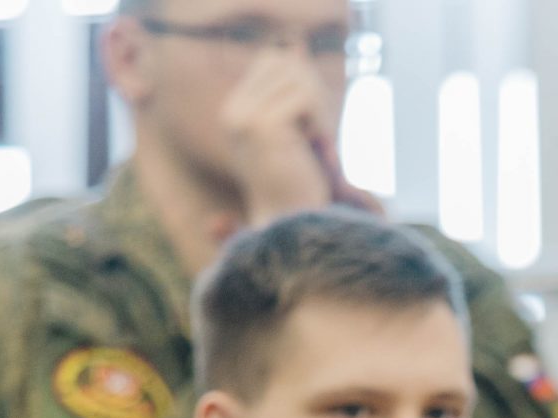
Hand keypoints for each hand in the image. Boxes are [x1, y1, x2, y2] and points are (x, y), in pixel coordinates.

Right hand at [218, 44, 336, 225]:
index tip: (315, 124)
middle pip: (286, 63)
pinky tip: (321, 151)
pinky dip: (322, 121)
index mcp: (237, 111)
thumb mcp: (295, 132)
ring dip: (321, 109)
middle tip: (323, 134)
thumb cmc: (301, 185)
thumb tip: (295, 50)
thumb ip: (292, 94)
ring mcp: (245, 118)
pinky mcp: (262, 127)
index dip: (305, 83)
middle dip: (315, 92)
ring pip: (297, 77)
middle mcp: (234, 112)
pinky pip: (305, 97)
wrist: (293, 227)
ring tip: (321, 145)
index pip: (274, 61)